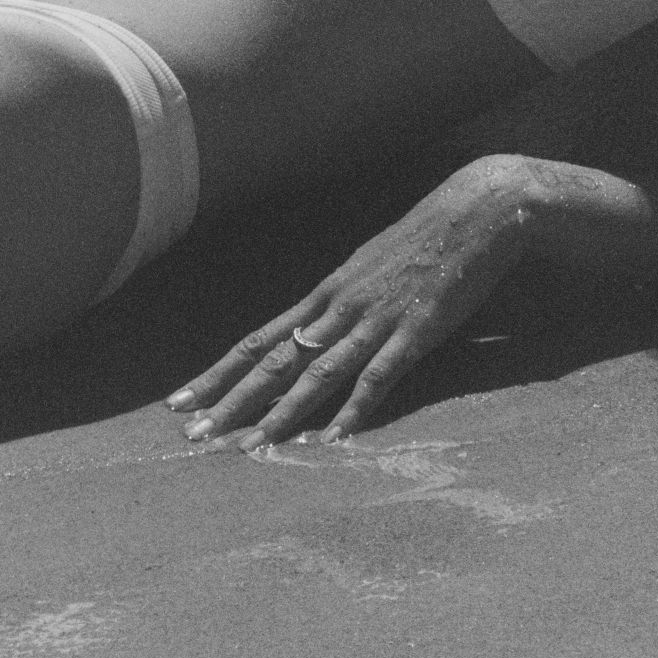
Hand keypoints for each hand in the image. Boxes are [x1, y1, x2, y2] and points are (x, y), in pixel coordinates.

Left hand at [166, 156, 533, 447]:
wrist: (476, 210)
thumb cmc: (425, 236)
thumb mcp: (370, 266)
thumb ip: (343, 301)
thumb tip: (314, 330)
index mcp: (327, 293)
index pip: (259, 340)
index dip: (219, 373)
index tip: (181, 400)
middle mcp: (340, 307)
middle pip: (275, 361)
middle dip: (231, 400)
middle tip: (191, 435)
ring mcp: (376, 319)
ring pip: (318, 372)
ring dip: (281, 412)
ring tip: (248, 446)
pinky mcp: (415, 331)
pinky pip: (379, 376)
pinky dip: (355, 408)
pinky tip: (334, 437)